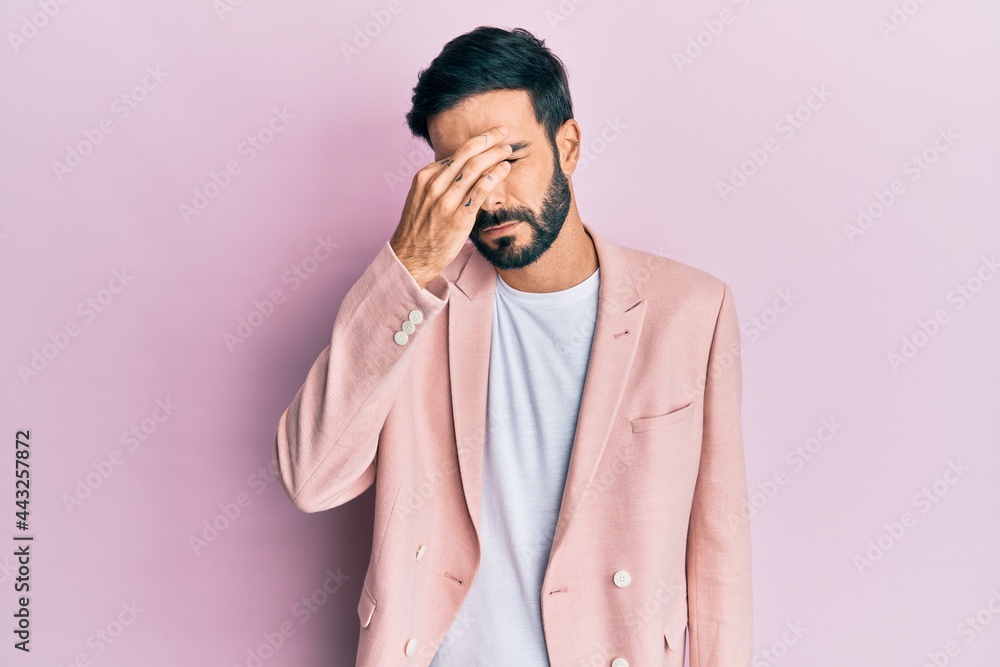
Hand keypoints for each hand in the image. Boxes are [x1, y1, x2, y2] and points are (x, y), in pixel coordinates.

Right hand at [390, 125, 512, 287]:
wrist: (410, 257)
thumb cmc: (419, 229)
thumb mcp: (422, 198)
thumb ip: (439, 183)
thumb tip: (460, 171)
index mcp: (425, 177)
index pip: (455, 154)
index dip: (476, 143)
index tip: (490, 138)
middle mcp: (434, 185)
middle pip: (466, 154)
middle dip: (488, 139)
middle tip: (503, 132)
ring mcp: (446, 201)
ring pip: (475, 168)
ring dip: (495, 154)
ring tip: (508, 149)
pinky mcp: (459, 217)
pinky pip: (480, 189)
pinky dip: (494, 175)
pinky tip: (504, 168)